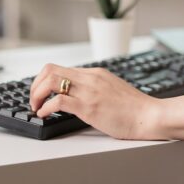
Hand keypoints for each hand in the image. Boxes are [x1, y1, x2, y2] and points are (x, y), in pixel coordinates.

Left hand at [28, 64, 161, 139]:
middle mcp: (90, 78)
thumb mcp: (112, 89)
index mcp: (95, 73)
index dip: (42, 80)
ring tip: (36, 107)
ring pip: (51, 81)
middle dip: (35, 86)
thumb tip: (78, 93)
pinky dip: (46, 107)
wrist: (149, 115)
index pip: (59, 68)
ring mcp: (89, 91)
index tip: (40, 93)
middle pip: (50, 70)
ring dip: (37, 95)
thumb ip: (95, 87)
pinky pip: (59, 100)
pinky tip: (44, 115)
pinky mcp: (89, 107)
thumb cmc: (134, 108)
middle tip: (34, 100)